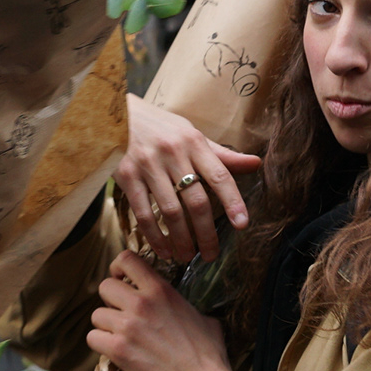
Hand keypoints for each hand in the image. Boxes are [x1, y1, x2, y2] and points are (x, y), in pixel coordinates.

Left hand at [87, 251, 235, 370]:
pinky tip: (115, 351)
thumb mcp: (201, 317)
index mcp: (161, 290)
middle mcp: (141, 303)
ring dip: (105, 326)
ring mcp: (127, 326)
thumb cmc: (207, 353)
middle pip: (104, 286)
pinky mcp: (118, 349)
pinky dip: (101, 345)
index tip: (122, 281)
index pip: (127, 259)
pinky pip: (92, 338)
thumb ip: (182, 306)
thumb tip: (181, 309)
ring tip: (120, 337)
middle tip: (121, 315)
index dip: (118, 269)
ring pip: (96, 315)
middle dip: (110, 301)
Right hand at [119, 94, 262, 263]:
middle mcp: (172, 153)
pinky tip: (163, 250)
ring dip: (181, 240)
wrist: (113, 114)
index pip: (220, 175)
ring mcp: (148, 165)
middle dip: (206, 233)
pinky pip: (143, 214)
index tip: (242, 224)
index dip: (233, 202)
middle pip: (196, 201)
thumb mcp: (190, 133)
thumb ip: (221, 154)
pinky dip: (154, 236)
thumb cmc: (158, 126)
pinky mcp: (126, 176)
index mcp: (193, 142)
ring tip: (187, 256)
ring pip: (171, 212)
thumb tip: (256, 163)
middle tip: (211, 254)